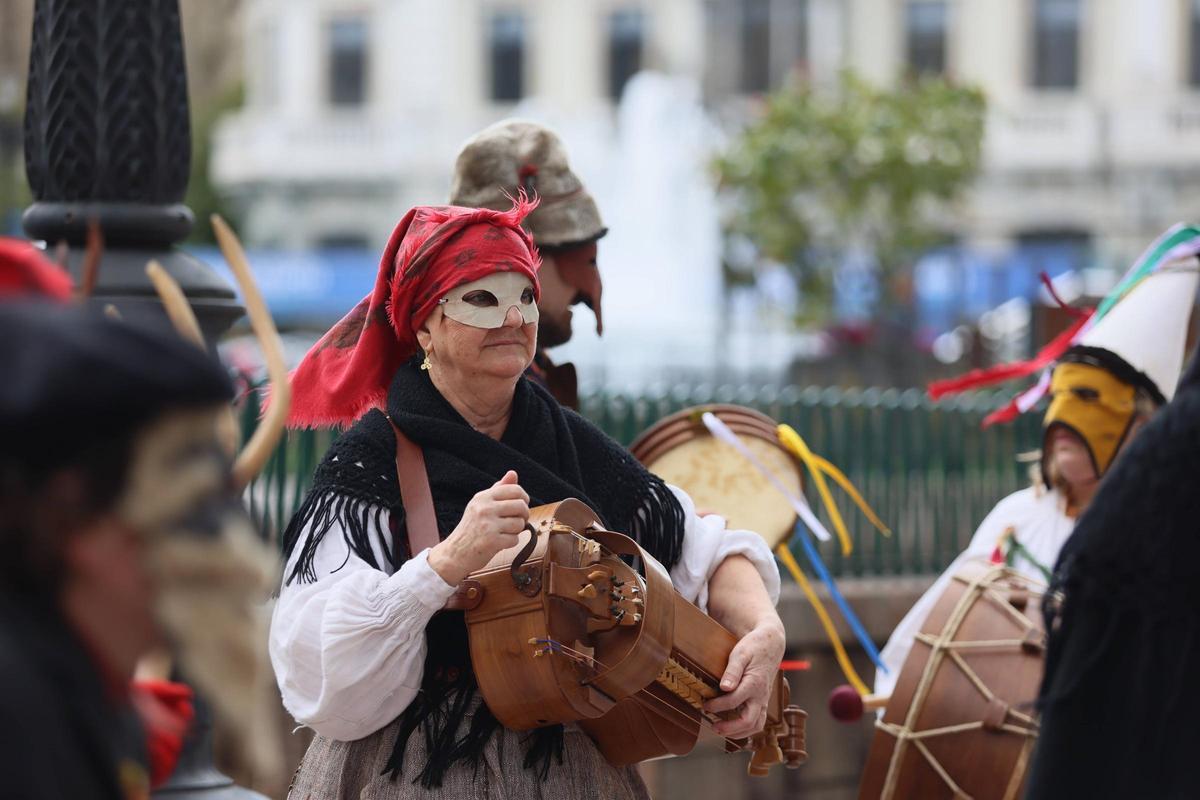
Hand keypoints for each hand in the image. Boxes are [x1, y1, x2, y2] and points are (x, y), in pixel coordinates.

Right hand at [428, 471, 529, 584]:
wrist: (454, 553)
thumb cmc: (471, 529)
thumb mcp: (480, 505)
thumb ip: (498, 490)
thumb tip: (513, 473)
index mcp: (483, 497)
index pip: (515, 489)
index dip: (523, 498)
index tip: (520, 506)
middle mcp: (485, 508)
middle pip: (521, 505)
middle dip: (524, 515)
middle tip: (516, 521)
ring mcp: (488, 525)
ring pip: (520, 523)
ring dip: (516, 531)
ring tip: (505, 532)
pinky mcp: (492, 541)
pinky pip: (515, 539)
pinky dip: (510, 543)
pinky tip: (500, 543)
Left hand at [703, 619, 785, 738]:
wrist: (771, 645)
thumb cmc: (754, 647)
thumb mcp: (741, 653)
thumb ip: (732, 671)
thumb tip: (724, 688)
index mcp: (755, 683)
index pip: (735, 700)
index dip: (718, 705)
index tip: (705, 705)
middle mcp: (761, 696)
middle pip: (749, 721)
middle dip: (730, 728)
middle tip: (713, 726)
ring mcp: (764, 700)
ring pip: (756, 726)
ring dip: (739, 733)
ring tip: (721, 730)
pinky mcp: (763, 702)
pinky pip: (758, 721)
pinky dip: (746, 729)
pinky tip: (732, 727)